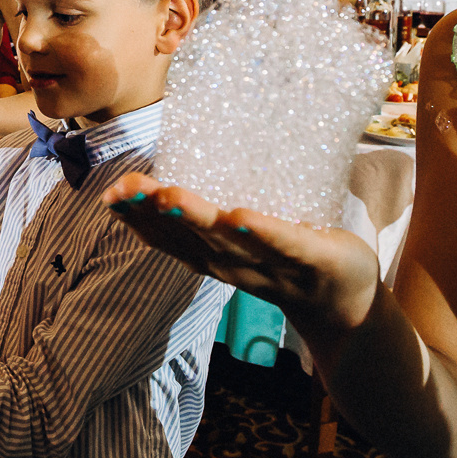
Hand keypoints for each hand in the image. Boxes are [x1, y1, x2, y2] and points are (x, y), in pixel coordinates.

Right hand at [104, 173, 380, 328]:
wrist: (346, 304)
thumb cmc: (290, 258)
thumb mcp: (244, 238)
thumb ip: (214, 213)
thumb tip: (192, 153)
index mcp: (215, 256)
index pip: (169, 237)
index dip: (138, 217)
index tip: (110, 193)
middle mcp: (234, 263)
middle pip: (190, 237)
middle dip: (155, 211)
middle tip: (126, 188)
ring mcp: (272, 264)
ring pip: (229, 240)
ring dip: (198, 218)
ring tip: (171, 194)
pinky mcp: (312, 259)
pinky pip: (285, 244)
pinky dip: (263, 231)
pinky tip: (241, 216)